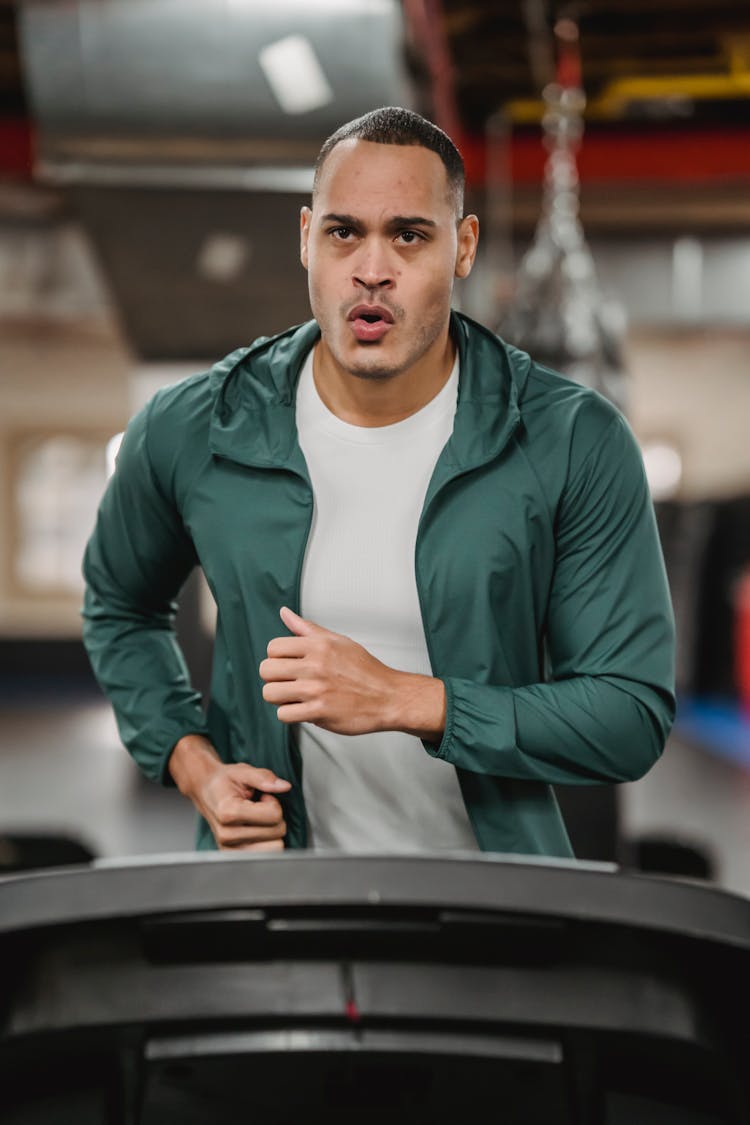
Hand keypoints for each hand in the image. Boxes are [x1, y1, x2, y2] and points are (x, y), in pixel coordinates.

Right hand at [169, 734, 290, 849]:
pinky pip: (267, 855)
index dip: (273, 801)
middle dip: (274, 816)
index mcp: (228, 812)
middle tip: (258, 807)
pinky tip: (255, 829)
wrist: (205, 792)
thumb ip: (264, 777)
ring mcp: (230, 849)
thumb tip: (285, 786)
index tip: (262, 797)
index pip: (274, 815)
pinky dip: (267, 841)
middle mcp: (227, 835)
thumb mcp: (243, 771)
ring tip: (256, 819)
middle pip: (277, 832)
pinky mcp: (234, 856)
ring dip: (271, 830)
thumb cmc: (224, 782)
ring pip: (276, 847)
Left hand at [259, 607, 445, 739]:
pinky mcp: (319, 711)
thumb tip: (284, 613)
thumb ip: (307, 628)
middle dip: (274, 678)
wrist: (389, 697)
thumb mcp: (338, 641)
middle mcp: (315, 665)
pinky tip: (304, 709)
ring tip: (295, 697)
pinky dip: (290, 714)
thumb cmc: (366, 670)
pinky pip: (284, 714)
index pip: (273, 647)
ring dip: (280, 698)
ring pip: (270, 694)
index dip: (277, 658)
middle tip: (289, 682)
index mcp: (318, 645)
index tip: (288, 665)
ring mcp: (316, 689)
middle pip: (266, 670)